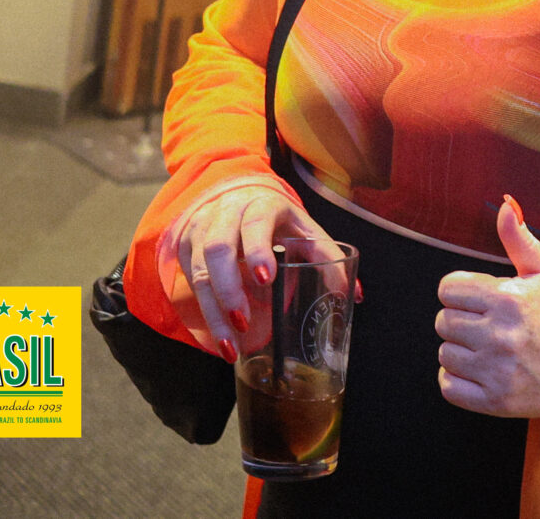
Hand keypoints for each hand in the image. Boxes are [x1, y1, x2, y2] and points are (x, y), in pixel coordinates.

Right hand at [175, 184, 331, 361]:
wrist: (237, 194)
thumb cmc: (277, 220)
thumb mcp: (305, 229)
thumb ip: (327, 257)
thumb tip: (352, 295)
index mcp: (261, 204)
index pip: (255, 223)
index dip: (258, 249)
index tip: (266, 278)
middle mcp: (225, 213)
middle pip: (218, 248)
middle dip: (229, 288)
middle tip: (244, 320)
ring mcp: (201, 229)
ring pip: (200, 270)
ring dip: (214, 310)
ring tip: (230, 345)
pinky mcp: (187, 248)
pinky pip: (190, 281)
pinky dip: (205, 312)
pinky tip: (220, 337)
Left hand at [435, 197, 539, 417]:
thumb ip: (519, 239)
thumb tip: (505, 206)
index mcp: (508, 299)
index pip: (447, 289)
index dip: (461, 291)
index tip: (478, 299)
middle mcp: (499, 335)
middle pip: (443, 321)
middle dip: (462, 319)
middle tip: (487, 323)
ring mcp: (497, 371)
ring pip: (444, 353)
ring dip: (461, 349)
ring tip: (488, 347)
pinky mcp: (497, 401)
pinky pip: (448, 386)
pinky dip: (457, 378)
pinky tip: (479, 369)